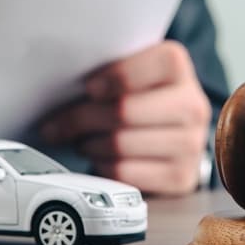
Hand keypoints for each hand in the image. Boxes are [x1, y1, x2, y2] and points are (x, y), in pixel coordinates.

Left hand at [39, 41, 210, 194]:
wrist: (170, 135)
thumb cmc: (135, 98)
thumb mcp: (125, 74)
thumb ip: (102, 72)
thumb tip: (53, 88)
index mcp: (175, 66)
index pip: (142, 68)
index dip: (111, 79)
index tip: (86, 88)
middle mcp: (191, 104)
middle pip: (124, 111)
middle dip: (80, 119)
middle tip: (53, 126)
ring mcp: (190, 144)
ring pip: (120, 145)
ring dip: (87, 144)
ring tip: (79, 140)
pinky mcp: (181, 177)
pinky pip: (126, 173)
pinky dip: (102, 166)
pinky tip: (97, 157)